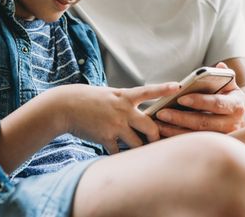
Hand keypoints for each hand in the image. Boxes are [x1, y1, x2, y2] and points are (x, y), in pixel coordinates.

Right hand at [58, 82, 179, 153]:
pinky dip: (120, 156)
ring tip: (138, 152)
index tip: (178, 86)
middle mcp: (123, 110)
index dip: (164, 89)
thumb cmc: (89, 100)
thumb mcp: (110, 95)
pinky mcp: (106, 138)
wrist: (66, 106)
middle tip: (156, 141)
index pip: (149, 91)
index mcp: (125, 96)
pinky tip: (117, 157)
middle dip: (156, 137)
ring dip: (139, 149)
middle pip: (151, 126)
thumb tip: (142, 117)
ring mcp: (115, 125)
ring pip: (137, 144)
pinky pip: (119, 152)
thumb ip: (127, 103)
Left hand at [155, 63, 244, 136]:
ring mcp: (224, 137)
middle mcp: (232, 124)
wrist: (242, 121)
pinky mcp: (215, 147)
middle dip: (181, 118)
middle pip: (203, 122)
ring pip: (197, 136)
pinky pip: (194, 144)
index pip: (217, 103)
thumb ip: (225, 76)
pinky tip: (164, 134)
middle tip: (161, 113)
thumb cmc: (230, 99)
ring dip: (175, 131)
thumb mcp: (231, 87)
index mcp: (237, 105)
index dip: (199, 101)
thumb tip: (220, 67)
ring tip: (158, 125)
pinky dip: (178, 139)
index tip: (181, 99)